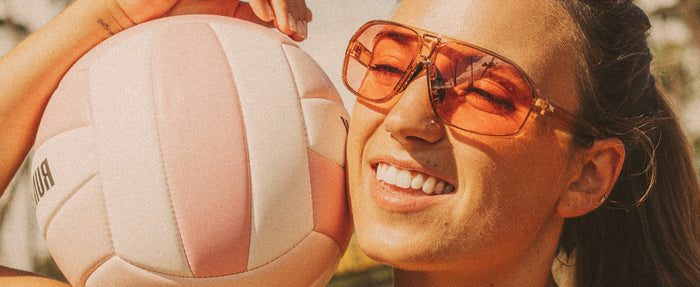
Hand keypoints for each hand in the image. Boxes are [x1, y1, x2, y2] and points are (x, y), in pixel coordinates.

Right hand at [115, 0, 310, 40]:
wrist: (138, 19)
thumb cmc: (177, 22)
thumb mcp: (227, 19)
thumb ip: (256, 16)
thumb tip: (292, 24)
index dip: (293, 6)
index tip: (303, 31)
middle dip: (292, 6)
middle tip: (300, 32)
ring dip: (281, 3)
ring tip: (287, 29)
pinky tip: (265, 18)